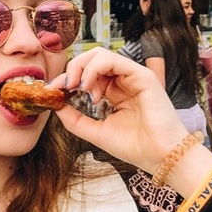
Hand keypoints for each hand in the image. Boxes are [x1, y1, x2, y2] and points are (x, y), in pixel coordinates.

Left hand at [55, 47, 192, 173]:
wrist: (159, 157)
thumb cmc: (135, 147)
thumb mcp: (95, 132)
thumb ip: (75, 119)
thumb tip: (56, 106)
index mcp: (114, 93)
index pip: (87, 74)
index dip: (67, 79)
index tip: (52, 90)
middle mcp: (123, 81)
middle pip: (91, 59)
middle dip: (72, 69)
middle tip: (62, 87)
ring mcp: (133, 77)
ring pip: (100, 55)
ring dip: (81, 68)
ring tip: (77, 88)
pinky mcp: (142, 75)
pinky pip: (113, 60)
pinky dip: (94, 69)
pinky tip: (88, 87)